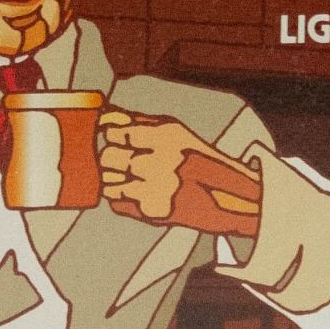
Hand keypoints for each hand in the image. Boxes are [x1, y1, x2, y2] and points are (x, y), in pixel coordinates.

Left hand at [98, 111, 261, 237]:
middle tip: (123, 158)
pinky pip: (117, 203)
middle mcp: (159, 164)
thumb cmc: (196, 157)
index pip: (115, 133)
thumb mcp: (175, 130)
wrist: (225, 196)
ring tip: (131, 176)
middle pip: (108, 157)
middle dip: (112, 157)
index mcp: (165, 138)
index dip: (111, 135)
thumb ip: (138, 121)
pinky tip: (138, 191)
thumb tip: (104, 115)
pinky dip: (121, 197)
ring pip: (108, 183)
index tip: (117, 136)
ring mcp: (154, 191)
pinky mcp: (151, 213)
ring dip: (114, 178)